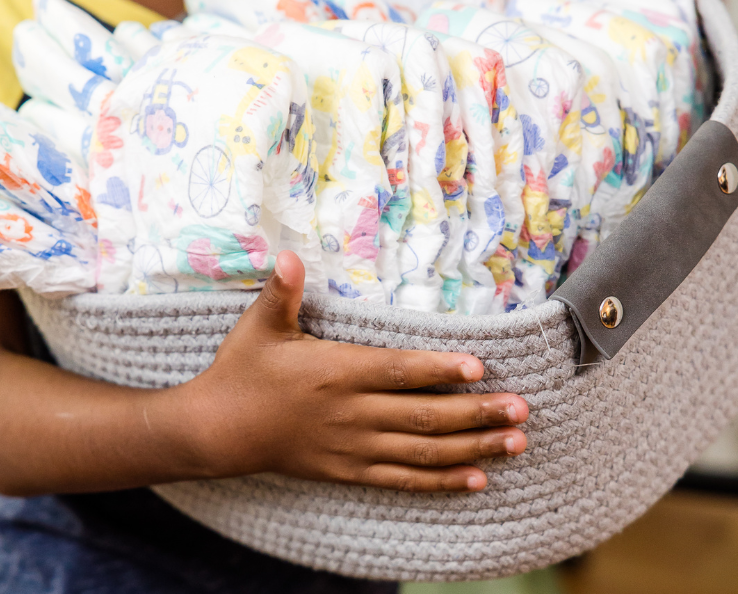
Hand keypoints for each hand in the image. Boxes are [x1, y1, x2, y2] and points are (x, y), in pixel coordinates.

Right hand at [173, 251, 527, 491]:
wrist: (216, 431)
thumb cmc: (242, 370)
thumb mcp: (259, 326)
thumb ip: (283, 290)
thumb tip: (291, 254)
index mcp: (335, 372)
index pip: (398, 371)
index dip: (440, 368)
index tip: (480, 367)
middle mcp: (351, 414)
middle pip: (423, 415)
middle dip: (476, 413)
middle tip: (521, 408)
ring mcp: (352, 448)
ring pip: (422, 452)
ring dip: (472, 448)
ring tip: (515, 442)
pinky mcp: (348, 472)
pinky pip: (402, 481)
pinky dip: (441, 482)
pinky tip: (477, 480)